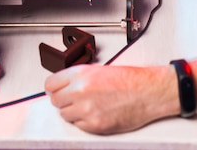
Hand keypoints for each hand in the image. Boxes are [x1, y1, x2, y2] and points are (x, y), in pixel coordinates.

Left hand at [45, 63, 177, 133]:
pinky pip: (79, 126)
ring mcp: (86, 109)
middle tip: (74, 99)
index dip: (54, 88)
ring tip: (88, 106)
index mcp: (81, 74)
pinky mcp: (95, 125)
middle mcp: (80, 90)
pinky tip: (96, 113)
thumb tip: (65, 85)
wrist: (146, 92)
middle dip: (63, 101)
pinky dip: (84, 122)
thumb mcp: (98, 70)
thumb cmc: (128, 80)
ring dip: (73, 112)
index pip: (50, 84)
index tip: (57, 90)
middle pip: (55, 100)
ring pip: (65, 115)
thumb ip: (79, 77)